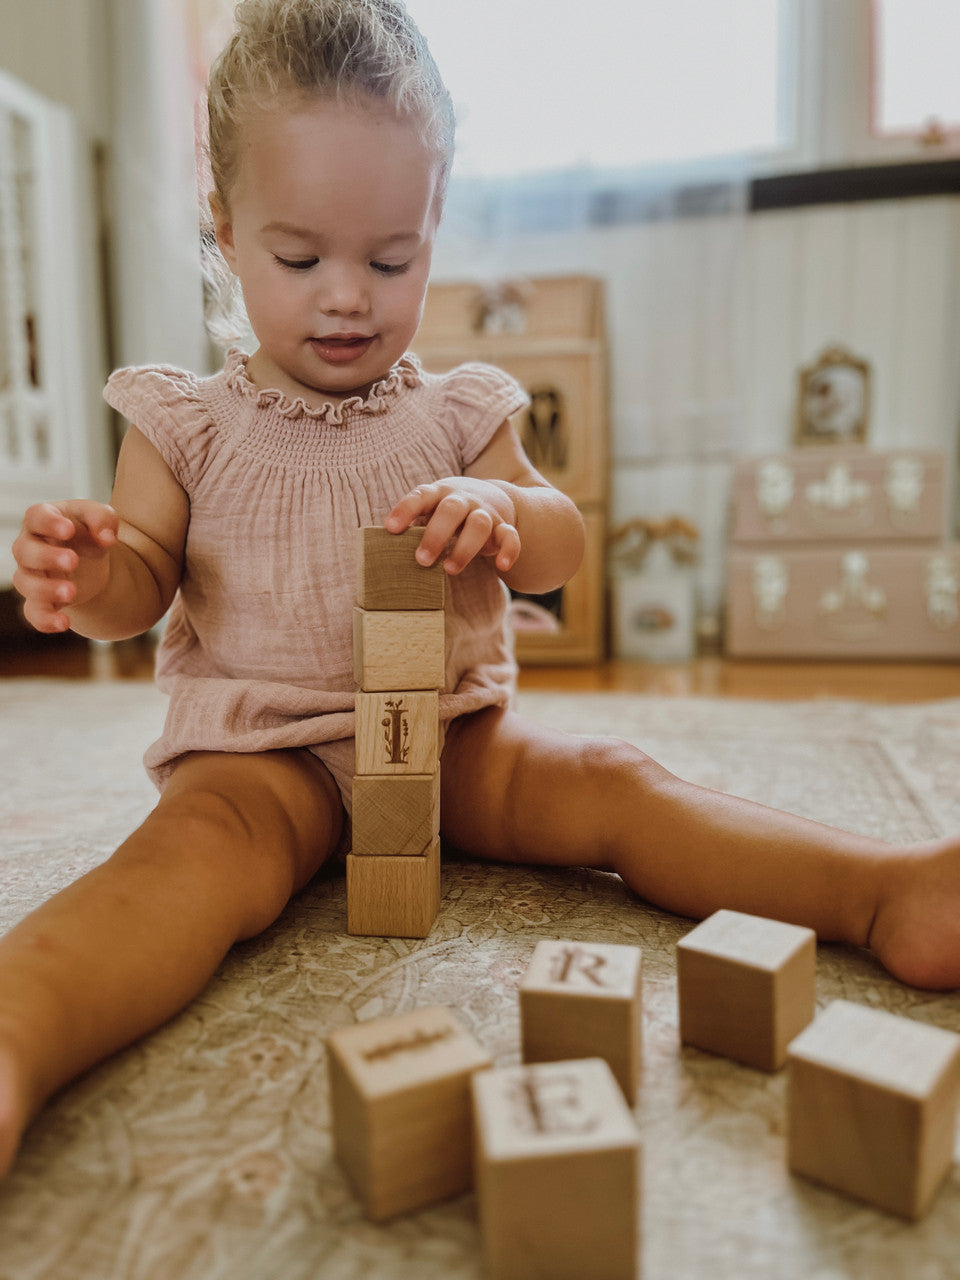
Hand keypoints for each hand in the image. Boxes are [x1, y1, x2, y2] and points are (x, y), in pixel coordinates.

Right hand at [12, 501, 118, 632]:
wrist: (90, 561)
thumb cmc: (88, 531)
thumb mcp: (101, 518)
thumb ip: (103, 519)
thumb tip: (106, 538)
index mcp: (42, 520)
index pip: (35, 516)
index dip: (49, 523)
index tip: (69, 530)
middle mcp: (29, 547)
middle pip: (24, 551)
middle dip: (46, 557)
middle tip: (73, 561)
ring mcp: (32, 575)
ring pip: (26, 583)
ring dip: (46, 589)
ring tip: (72, 592)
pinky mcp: (39, 600)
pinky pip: (34, 612)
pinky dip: (45, 620)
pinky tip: (64, 623)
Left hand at [385, 478, 520, 574]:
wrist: (493, 496)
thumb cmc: (449, 510)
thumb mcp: (431, 509)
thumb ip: (415, 524)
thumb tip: (381, 553)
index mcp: (439, 493)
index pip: (420, 496)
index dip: (405, 510)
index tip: (390, 528)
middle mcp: (463, 499)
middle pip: (451, 510)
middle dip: (436, 535)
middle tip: (421, 560)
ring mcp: (485, 512)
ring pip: (479, 524)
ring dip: (465, 547)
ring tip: (449, 570)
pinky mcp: (504, 526)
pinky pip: (510, 536)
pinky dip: (509, 550)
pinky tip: (501, 567)